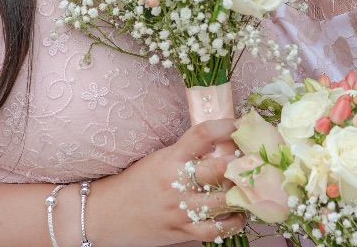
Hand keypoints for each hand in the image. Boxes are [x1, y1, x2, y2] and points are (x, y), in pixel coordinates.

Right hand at [87, 119, 246, 246]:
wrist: (105, 214)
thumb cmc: (134, 184)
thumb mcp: (158, 160)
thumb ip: (186, 154)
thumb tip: (221, 146)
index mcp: (170, 158)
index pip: (202, 134)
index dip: (226, 127)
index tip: (240, 125)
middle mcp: (176, 182)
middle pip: (219, 169)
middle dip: (240, 165)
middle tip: (252, 161)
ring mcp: (180, 208)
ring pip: (223, 201)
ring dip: (242, 195)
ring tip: (251, 190)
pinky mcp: (181, 231)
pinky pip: (215, 230)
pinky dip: (233, 223)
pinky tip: (239, 216)